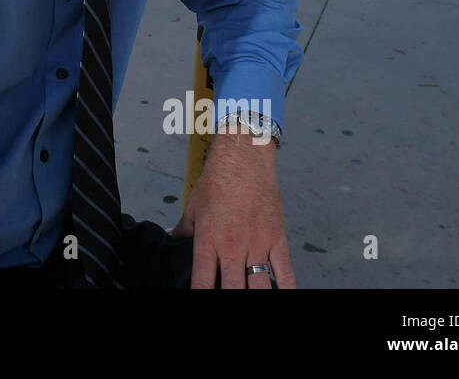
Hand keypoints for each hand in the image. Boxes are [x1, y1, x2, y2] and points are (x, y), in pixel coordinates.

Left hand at [171, 130, 296, 287]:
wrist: (243, 159)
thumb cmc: (217, 181)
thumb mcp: (193, 207)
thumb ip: (183, 229)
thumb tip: (171, 237)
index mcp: (209, 242)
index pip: (203, 283)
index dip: (202, 296)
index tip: (200, 299)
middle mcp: (233, 247)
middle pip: (233, 290)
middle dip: (230, 298)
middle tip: (228, 296)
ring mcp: (257, 244)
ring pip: (260, 287)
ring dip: (255, 295)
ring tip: (251, 294)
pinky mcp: (277, 239)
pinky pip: (285, 271)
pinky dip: (287, 288)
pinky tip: (283, 294)